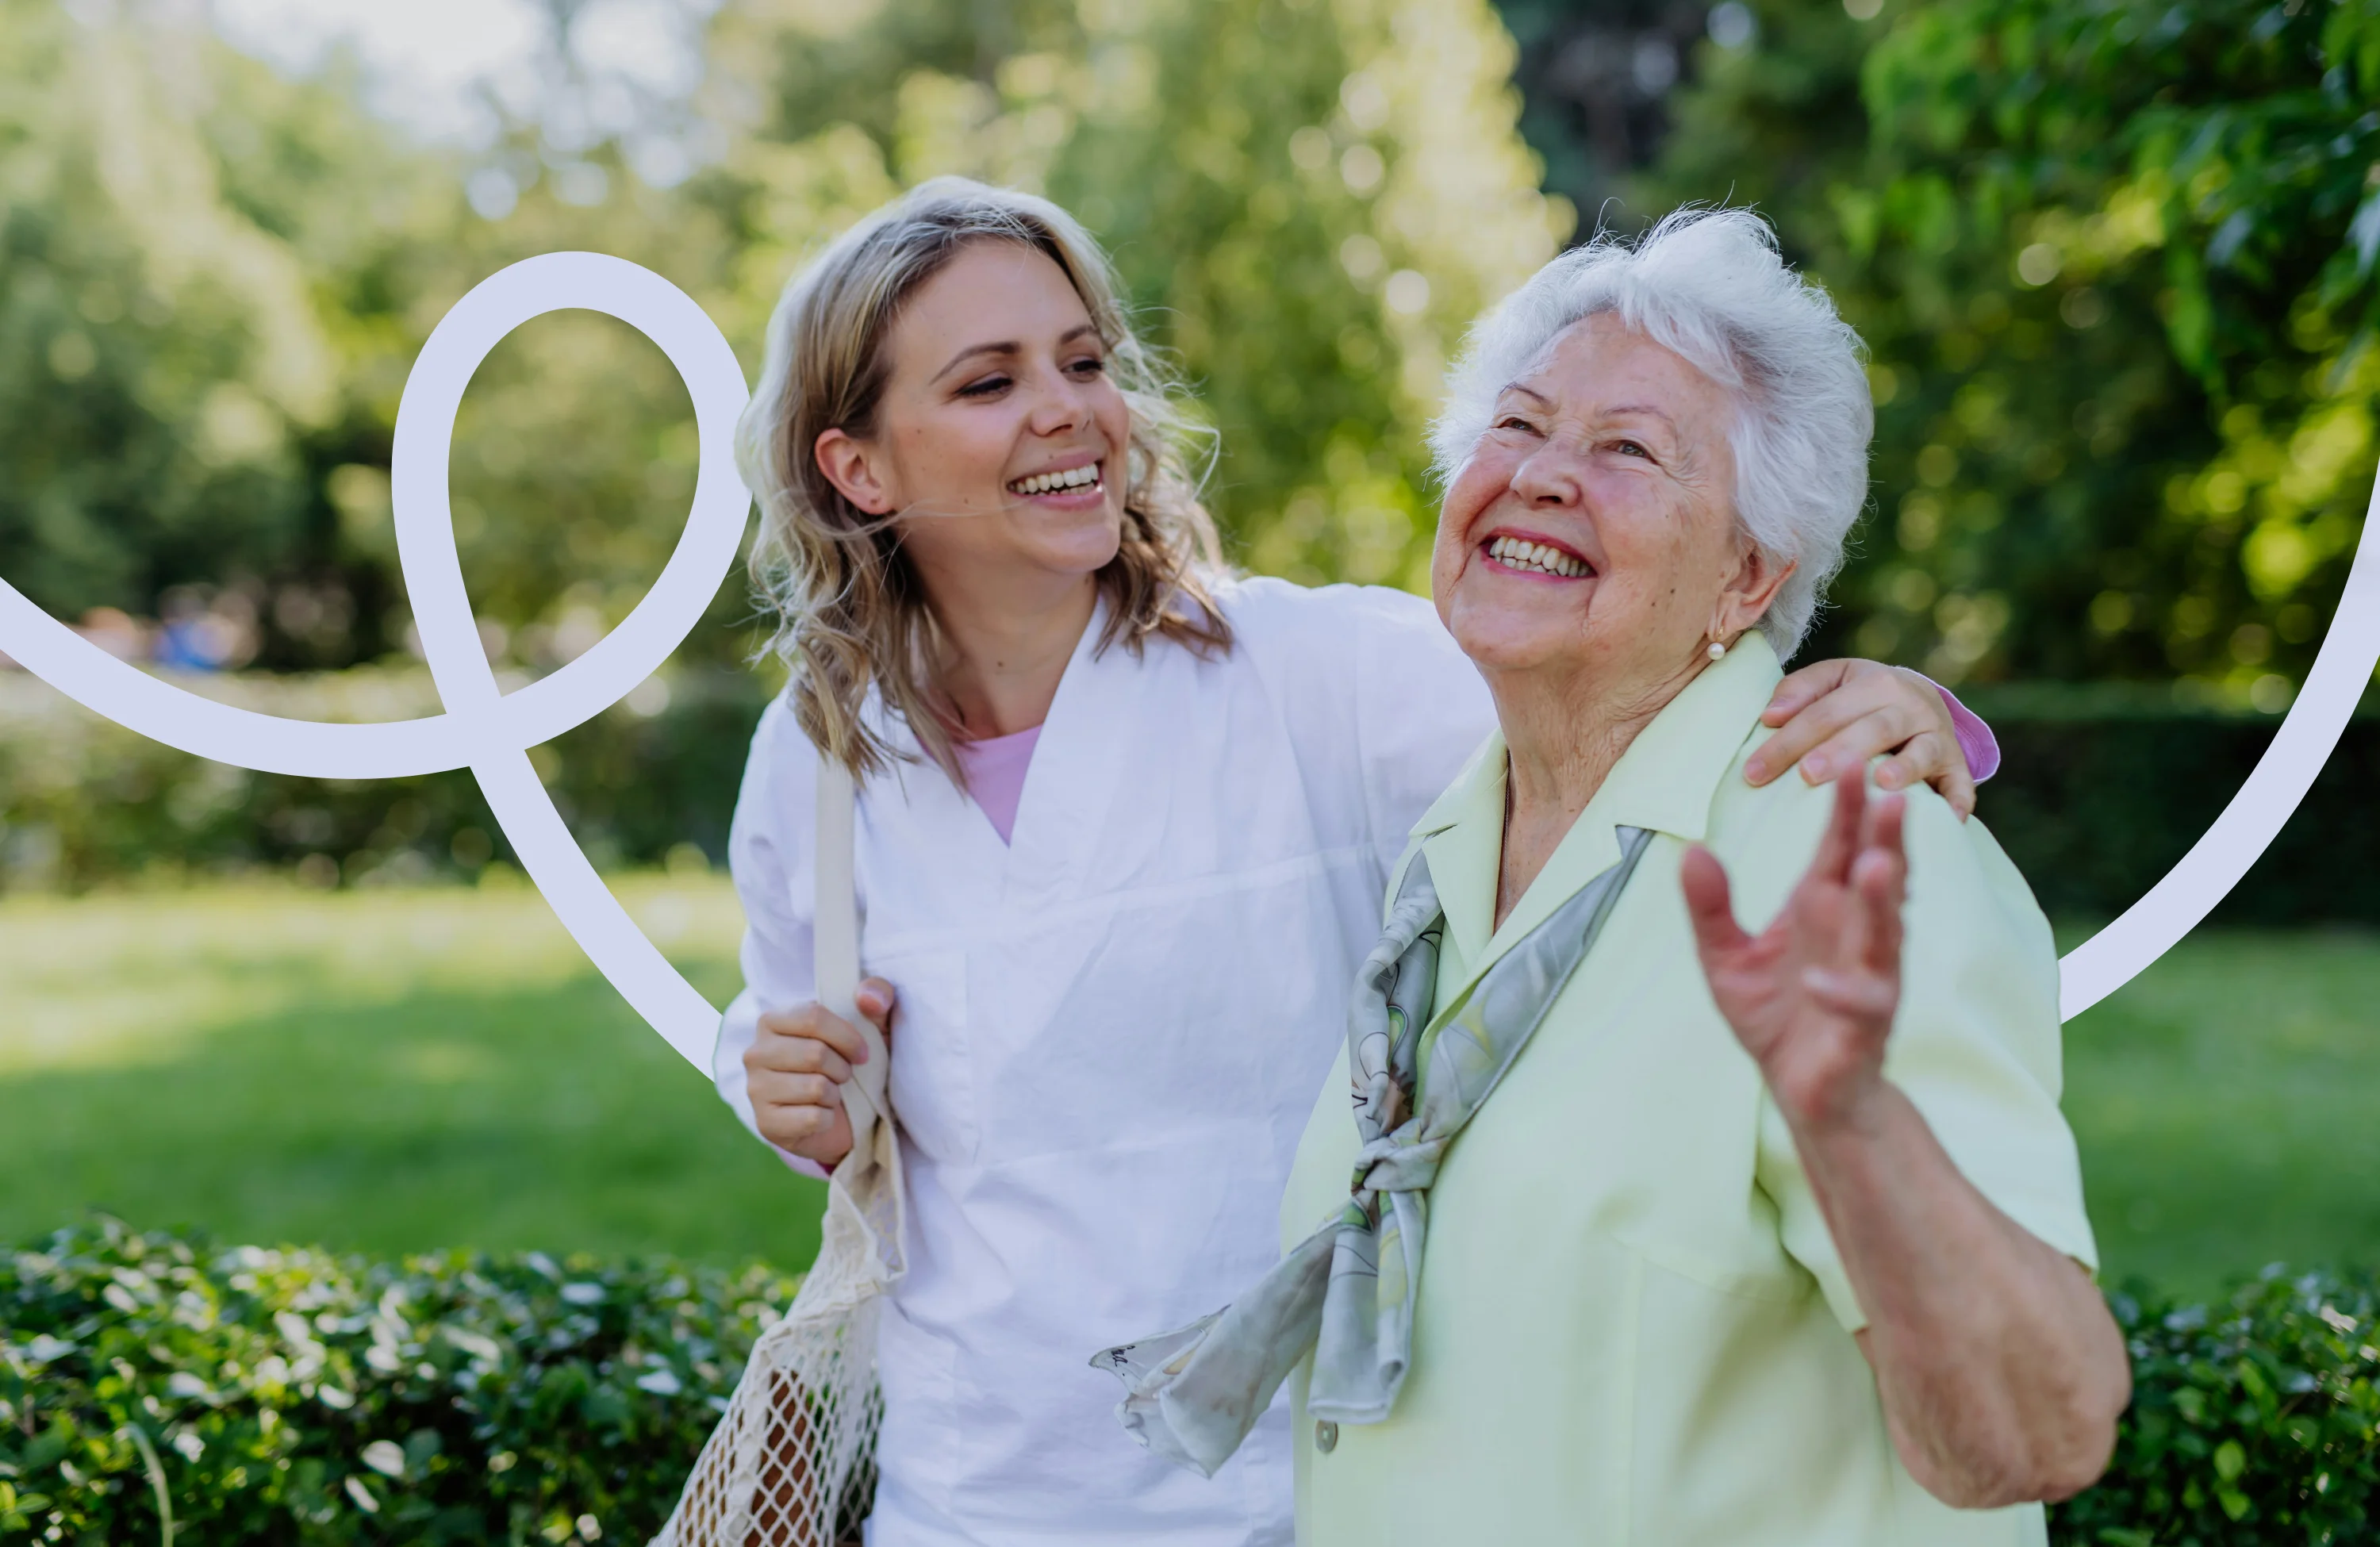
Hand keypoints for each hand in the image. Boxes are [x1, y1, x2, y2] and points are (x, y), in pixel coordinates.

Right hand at [744, 977, 897, 1167]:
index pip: (813, 1017)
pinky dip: (827, 1119)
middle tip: (842, 1075)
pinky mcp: (766, 1123)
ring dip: (834, 1094)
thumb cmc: (849, 1062)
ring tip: (829, 1093)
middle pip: (815, 1053)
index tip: (862, 1053)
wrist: (840, 1117)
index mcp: (772, 1021)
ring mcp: (755, 1089)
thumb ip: (877, 997)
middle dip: (842, 1068)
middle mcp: (756, 1052)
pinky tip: (819, 1114)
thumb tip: (869, 998)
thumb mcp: (872, 1024)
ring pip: (815, 1087)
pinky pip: (812, 1118)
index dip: (847, 1037)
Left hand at [1681, 772, 1906, 1133]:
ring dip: (1880, 902)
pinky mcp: (1863, 1028)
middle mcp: (1854, 935)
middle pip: (1874, 878)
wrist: (1804, 1092)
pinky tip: (1819, 979)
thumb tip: (1689, 852)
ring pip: (1883, 934)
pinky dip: (1842, 991)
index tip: (1848, 765)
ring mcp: (1866, 980)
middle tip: (1891, 795)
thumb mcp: (1726, 958)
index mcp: (1822, 908)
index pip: (1838, 849)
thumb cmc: (1775, 1015)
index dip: (1845, 811)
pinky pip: (1859, 1005)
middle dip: (1883, 840)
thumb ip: (1710, 908)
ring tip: (1875, 866)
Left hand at [1748, 659, 1974, 818]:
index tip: (1753, 772)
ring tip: (1881, 784)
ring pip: (1921, 752)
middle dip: (1839, 751)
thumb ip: (1800, 691)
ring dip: (1904, 768)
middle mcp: (1911, 707)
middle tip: (1807, 775)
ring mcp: (1938, 737)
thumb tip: (1770, 716)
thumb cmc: (1860, 697)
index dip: (1788, 740)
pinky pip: (1961, 785)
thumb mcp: (1833, 680)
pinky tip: (1947, 821)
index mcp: (1875, 683)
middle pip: (1872, 729)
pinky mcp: (1957, 766)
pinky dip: (1957, 802)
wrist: (1920, 698)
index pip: (1825, 712)